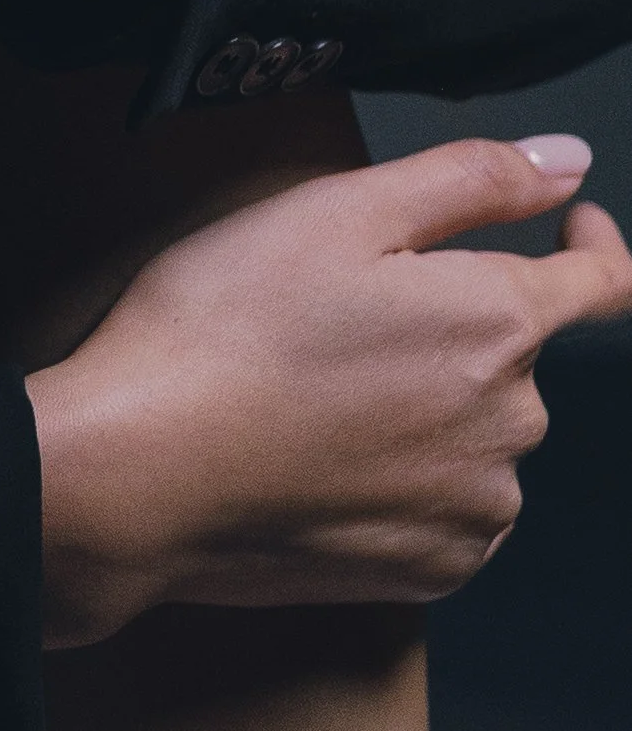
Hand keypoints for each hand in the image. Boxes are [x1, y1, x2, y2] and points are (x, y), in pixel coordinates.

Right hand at [27, 134, 631, 645]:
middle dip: (454, 322)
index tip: (568, 224)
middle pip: (516, 353)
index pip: (604, 282)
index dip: (593, 242)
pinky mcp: (432, 569)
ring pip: (481, 430)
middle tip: (340, 306)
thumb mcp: (335, 211)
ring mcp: (474, 507)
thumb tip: (569, 162)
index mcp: (497, 322)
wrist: (144, 471)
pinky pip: (450, 504)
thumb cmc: (224, 326)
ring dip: (430, 402)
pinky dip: (407, 473)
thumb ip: (469, 179)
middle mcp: (512, 423)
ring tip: (317, 385)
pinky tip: (325, 451)